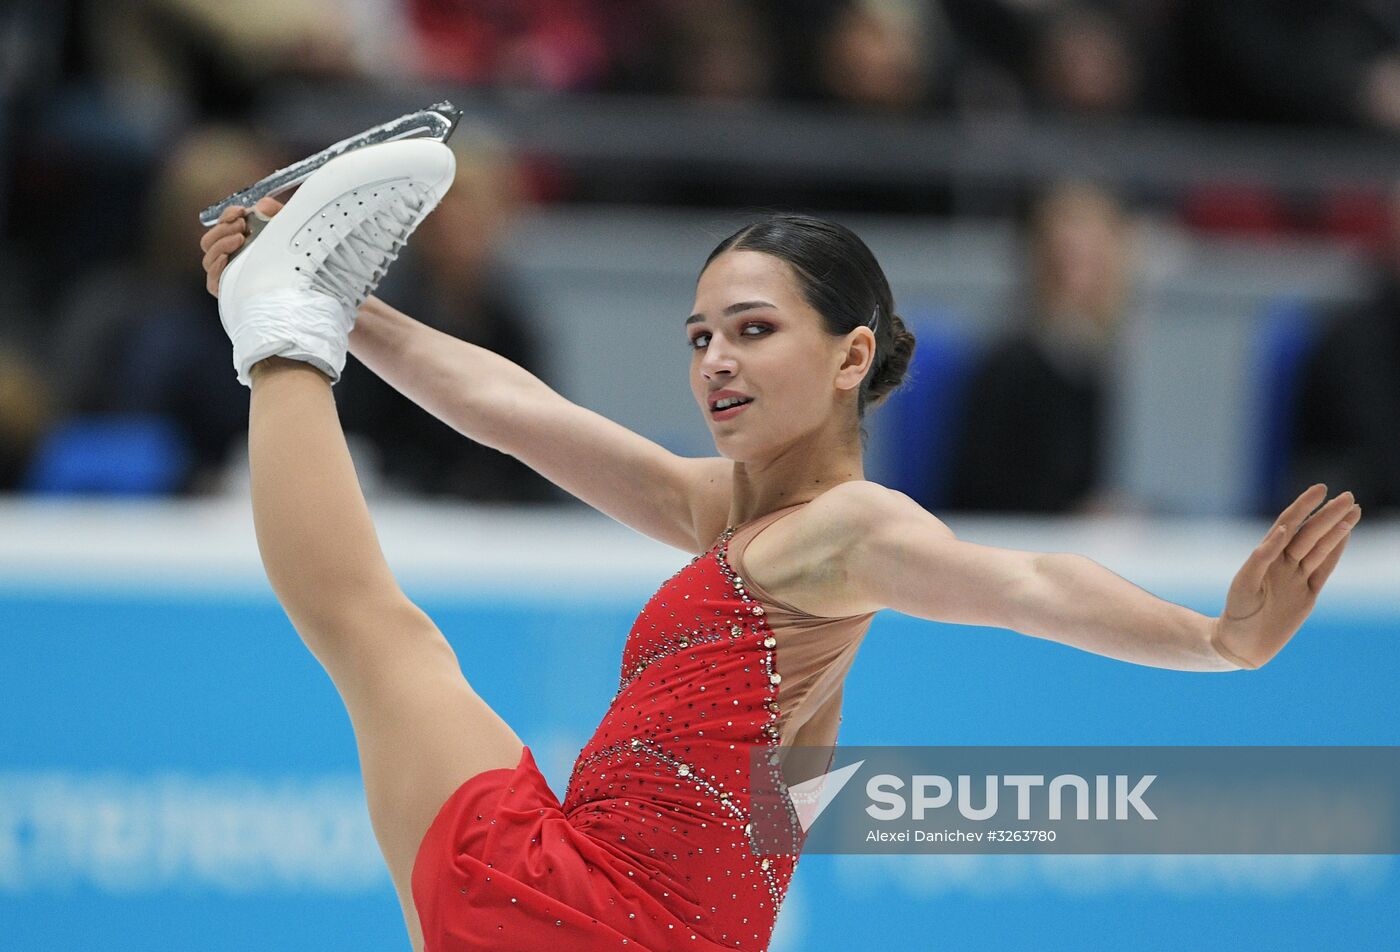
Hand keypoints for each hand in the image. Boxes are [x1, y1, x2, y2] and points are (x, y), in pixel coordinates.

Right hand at [199, 196, 283, 296]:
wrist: (305, 279)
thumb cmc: (291, 253)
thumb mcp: (286, 228)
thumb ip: (274, 212)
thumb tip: (262, 206)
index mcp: (237, 241)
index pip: (221, 227)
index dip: (226, 217)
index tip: (240, 212)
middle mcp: (229, 257)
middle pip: (209, 241)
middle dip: (223, 229)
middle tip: (241, 225)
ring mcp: (227, 274)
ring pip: (208, 258)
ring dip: (220, 244)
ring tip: (240, 238)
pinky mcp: (228, 292)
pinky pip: (212, 281)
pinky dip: (216, 268)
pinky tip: (226, 258)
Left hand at [1211, 484, 1360, 667]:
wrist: (1241, 644)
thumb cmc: (1237, 612)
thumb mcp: (1245, 583)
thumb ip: (1262, 557)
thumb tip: (1285, 530)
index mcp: (1265, 557)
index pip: (1289, 524)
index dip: (1304, 506)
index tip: (1320, 489)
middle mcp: (1283, 563)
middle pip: (1310, 534)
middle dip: (1328, 515)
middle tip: (1348, 496)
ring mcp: (1296, 578)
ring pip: (1321, 548)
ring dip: (1337, 529)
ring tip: (1354, 511)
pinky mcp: (1308, 594)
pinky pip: (1325, 569)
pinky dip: (1336, 552)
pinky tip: (1346, 536)